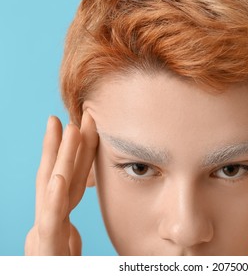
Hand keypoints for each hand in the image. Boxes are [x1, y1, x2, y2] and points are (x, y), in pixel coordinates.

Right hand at [25, 112, 97, 254]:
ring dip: (60, 159)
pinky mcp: (46, 256)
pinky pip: (51, 226)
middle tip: (78, 113)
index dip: (74, 154)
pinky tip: (59, 177)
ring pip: (52, 192)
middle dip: (66, 145)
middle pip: (58, 178)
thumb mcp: (65, 256)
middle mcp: (48, 228)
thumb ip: (67, 241)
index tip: (81, 125)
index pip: (67, 185)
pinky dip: (53, 202)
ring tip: (69, 127)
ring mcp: (44, 241)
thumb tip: (71, 231)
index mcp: (57, 226)